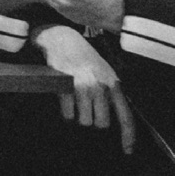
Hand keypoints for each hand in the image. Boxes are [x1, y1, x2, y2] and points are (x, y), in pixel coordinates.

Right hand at [32, 25, 134, 154]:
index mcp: (113, 84)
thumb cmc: (83, 57)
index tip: (127, 150)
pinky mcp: (66, 87)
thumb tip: (114, 115)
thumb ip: (111, 91)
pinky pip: (68, 114)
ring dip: (78, 118)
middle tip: (87, 113)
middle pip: (101, 123)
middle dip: (93, 122)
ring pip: (84, 121)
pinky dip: (66, 114)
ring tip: (74, 106)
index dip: (128, 136)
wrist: (62, 39)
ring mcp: (83, 86)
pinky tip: (65, 103)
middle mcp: (101, 86)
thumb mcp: (104, 72)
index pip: (125, 117)